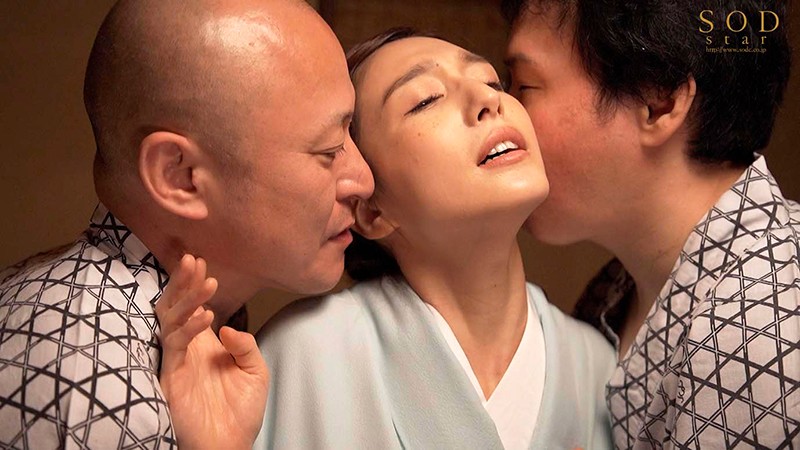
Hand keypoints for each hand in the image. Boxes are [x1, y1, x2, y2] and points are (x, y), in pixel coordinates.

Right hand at [156, 254, 268, 449]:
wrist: (230, 446)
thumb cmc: (240, 412)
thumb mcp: (255, 371)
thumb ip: (246, 346)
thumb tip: (225, 326)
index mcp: (203, 344)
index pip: (192, 306)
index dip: (193, 284)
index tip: (201, 261)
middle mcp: (186, 348)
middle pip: (176, 307)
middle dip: (183, 283)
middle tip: (193, 260)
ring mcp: (177, 361)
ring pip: (171, 321)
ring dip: (188, 300)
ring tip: (207, 282)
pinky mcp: (171, 376)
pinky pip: (174, 346)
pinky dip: (189, 329)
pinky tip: (206, 316)